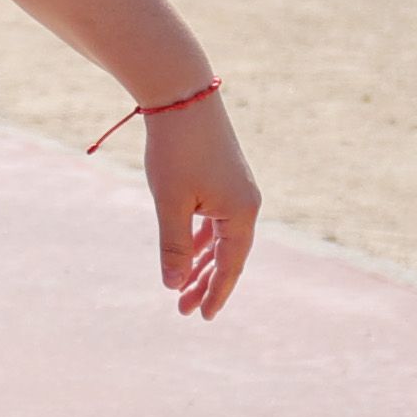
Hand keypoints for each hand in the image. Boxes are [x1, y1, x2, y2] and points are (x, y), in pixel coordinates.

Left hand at [143, 95, 257, 318]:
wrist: (183, 98)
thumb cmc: (176, 151)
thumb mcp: (171, 204)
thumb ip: (174, 246)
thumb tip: (173, 285)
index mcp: (241, 214)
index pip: (230, 266)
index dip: (216, 293)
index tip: (202, 318)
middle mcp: (246, 204)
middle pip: (227, 256)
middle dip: (204, 283)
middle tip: (183, 310)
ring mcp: (236, 190)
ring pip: (219, 239)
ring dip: (201, 263)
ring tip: (181, 289)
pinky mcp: (223, 179)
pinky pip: (214, 220)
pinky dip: (200, 239)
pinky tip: (188, 253)